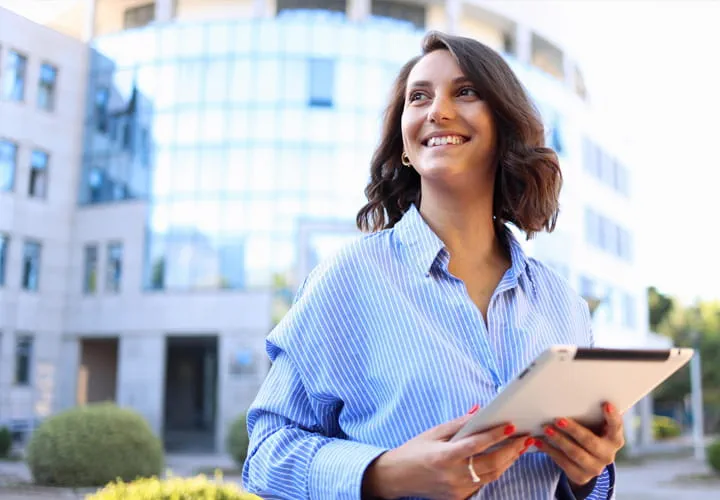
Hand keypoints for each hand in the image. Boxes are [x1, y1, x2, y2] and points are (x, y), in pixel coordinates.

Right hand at [362, 408, 534, 499]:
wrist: (397, 477)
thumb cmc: (414, 451)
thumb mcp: (433, 433)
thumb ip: (458, 423)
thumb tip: (479, 411)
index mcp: (444, 456)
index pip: (477, 444)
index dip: (496, 435)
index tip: (511, 427)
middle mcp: (453, 475)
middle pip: (491, 463)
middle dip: (511, 450)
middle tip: (525, 438)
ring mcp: (457, 489)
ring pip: (491, 475)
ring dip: (508, 461)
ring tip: (520, 448)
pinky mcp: (459, 497)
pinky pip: (483, 483)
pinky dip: (495, 471)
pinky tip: (503, 460)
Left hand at [537, 402, 623, 488]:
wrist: (587, 463)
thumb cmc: (590, 434)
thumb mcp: (594, 426)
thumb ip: (591, 414)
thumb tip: (573, 390)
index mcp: (615, 438)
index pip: (616, 426)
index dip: (612, 416)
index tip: (605, 404)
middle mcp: (608, 455)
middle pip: (590, 442)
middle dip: (574, 430)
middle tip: (558, 419)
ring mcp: (595, 467)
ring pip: (575, 454)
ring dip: (559, 440)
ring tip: (546, 429)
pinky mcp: (581, 476)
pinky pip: (563, 463)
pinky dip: (549, 450)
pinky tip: (538, 441)